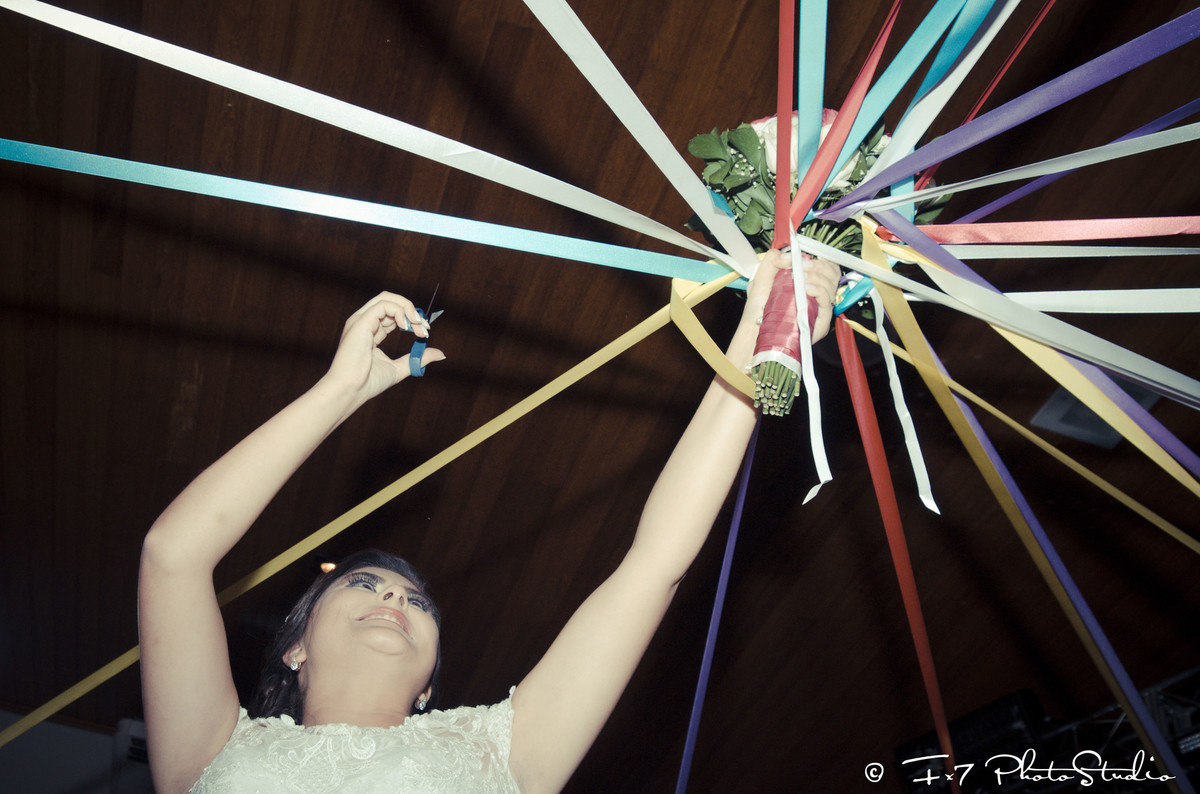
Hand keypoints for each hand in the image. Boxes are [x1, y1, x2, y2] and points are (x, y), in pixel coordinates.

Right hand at [322, 292, 444, 405]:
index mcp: (370, 331)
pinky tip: (406, 327)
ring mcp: (360, 320)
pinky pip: (383, 304)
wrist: (350, 390)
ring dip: (408, 308)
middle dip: (411, 310)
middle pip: (389, 300)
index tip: (424, 331)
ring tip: (418, 326)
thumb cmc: (367, 383)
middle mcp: (363, 322)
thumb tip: (440, 353)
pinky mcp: (360, 321)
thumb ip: (417, 359)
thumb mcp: (399, 369)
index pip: (392, 314)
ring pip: (387, 298)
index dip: (411, 318)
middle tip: (424, 326)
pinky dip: (400, 311)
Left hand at [741, 249, 839, 341]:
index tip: (807, 257)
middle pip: (833, 273)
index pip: (827, 267)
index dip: (821, 258)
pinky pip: (827, 300)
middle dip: (818, 265)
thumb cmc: (758, 306)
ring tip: (799, 278)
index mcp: (808, 282)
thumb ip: (774, 258)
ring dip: (816, 276)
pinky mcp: (821, 321)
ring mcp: (820, 308)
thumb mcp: (763, 275)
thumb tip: (790, 255)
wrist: (753, 326)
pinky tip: (805, 289)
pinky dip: (818, 290)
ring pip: (831, 284)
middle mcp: (817, 295)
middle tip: (801, 266)